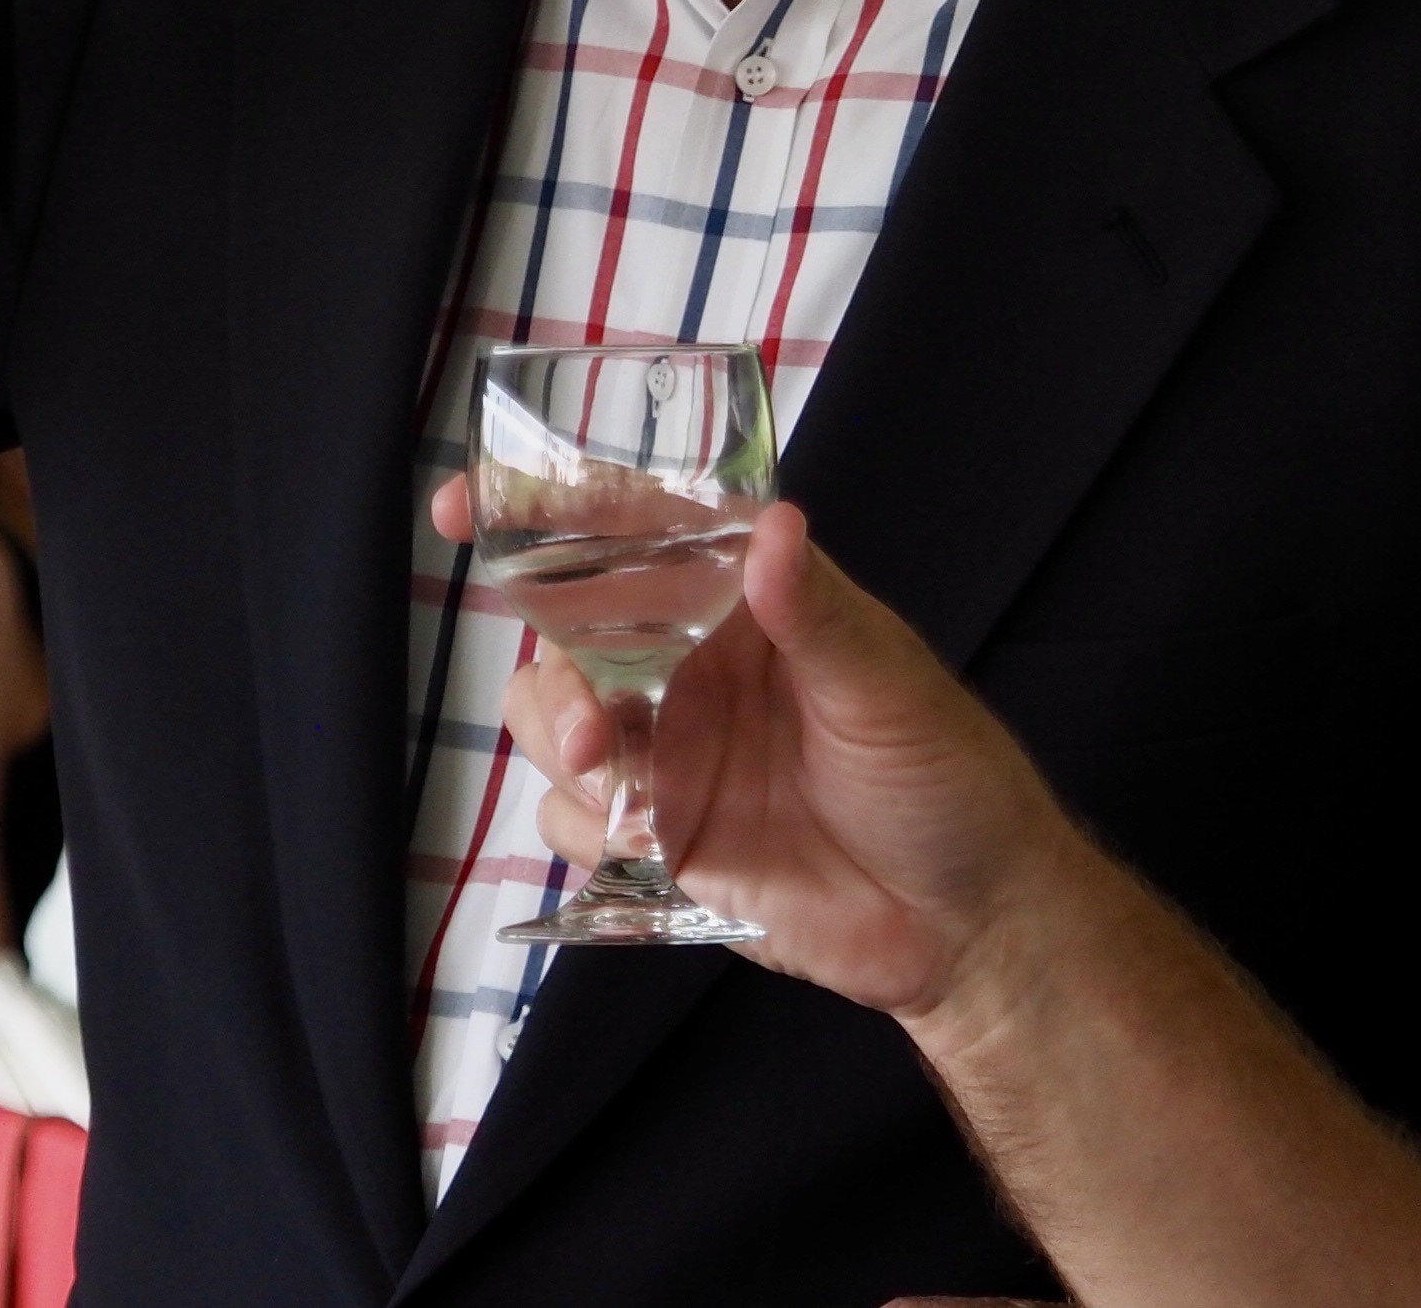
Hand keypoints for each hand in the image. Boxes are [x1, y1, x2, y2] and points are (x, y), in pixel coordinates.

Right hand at [431, 486, 1081, 1023]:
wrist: (971, 931)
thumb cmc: (951, 783)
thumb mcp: (892, 689)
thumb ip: (817, 614)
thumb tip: (771, 526)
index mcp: (735, 609)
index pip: (624, 535)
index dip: (540, 509)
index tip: (465, 505)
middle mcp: (684, 671)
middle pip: (560, 636)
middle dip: (552, 676)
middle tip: (596, 734)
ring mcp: (666, 754)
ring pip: (547, 724)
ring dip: (560, 748)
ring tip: (624, 792)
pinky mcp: (657, 837)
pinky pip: (569, 820)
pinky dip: (587, 830)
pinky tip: (648, 847)